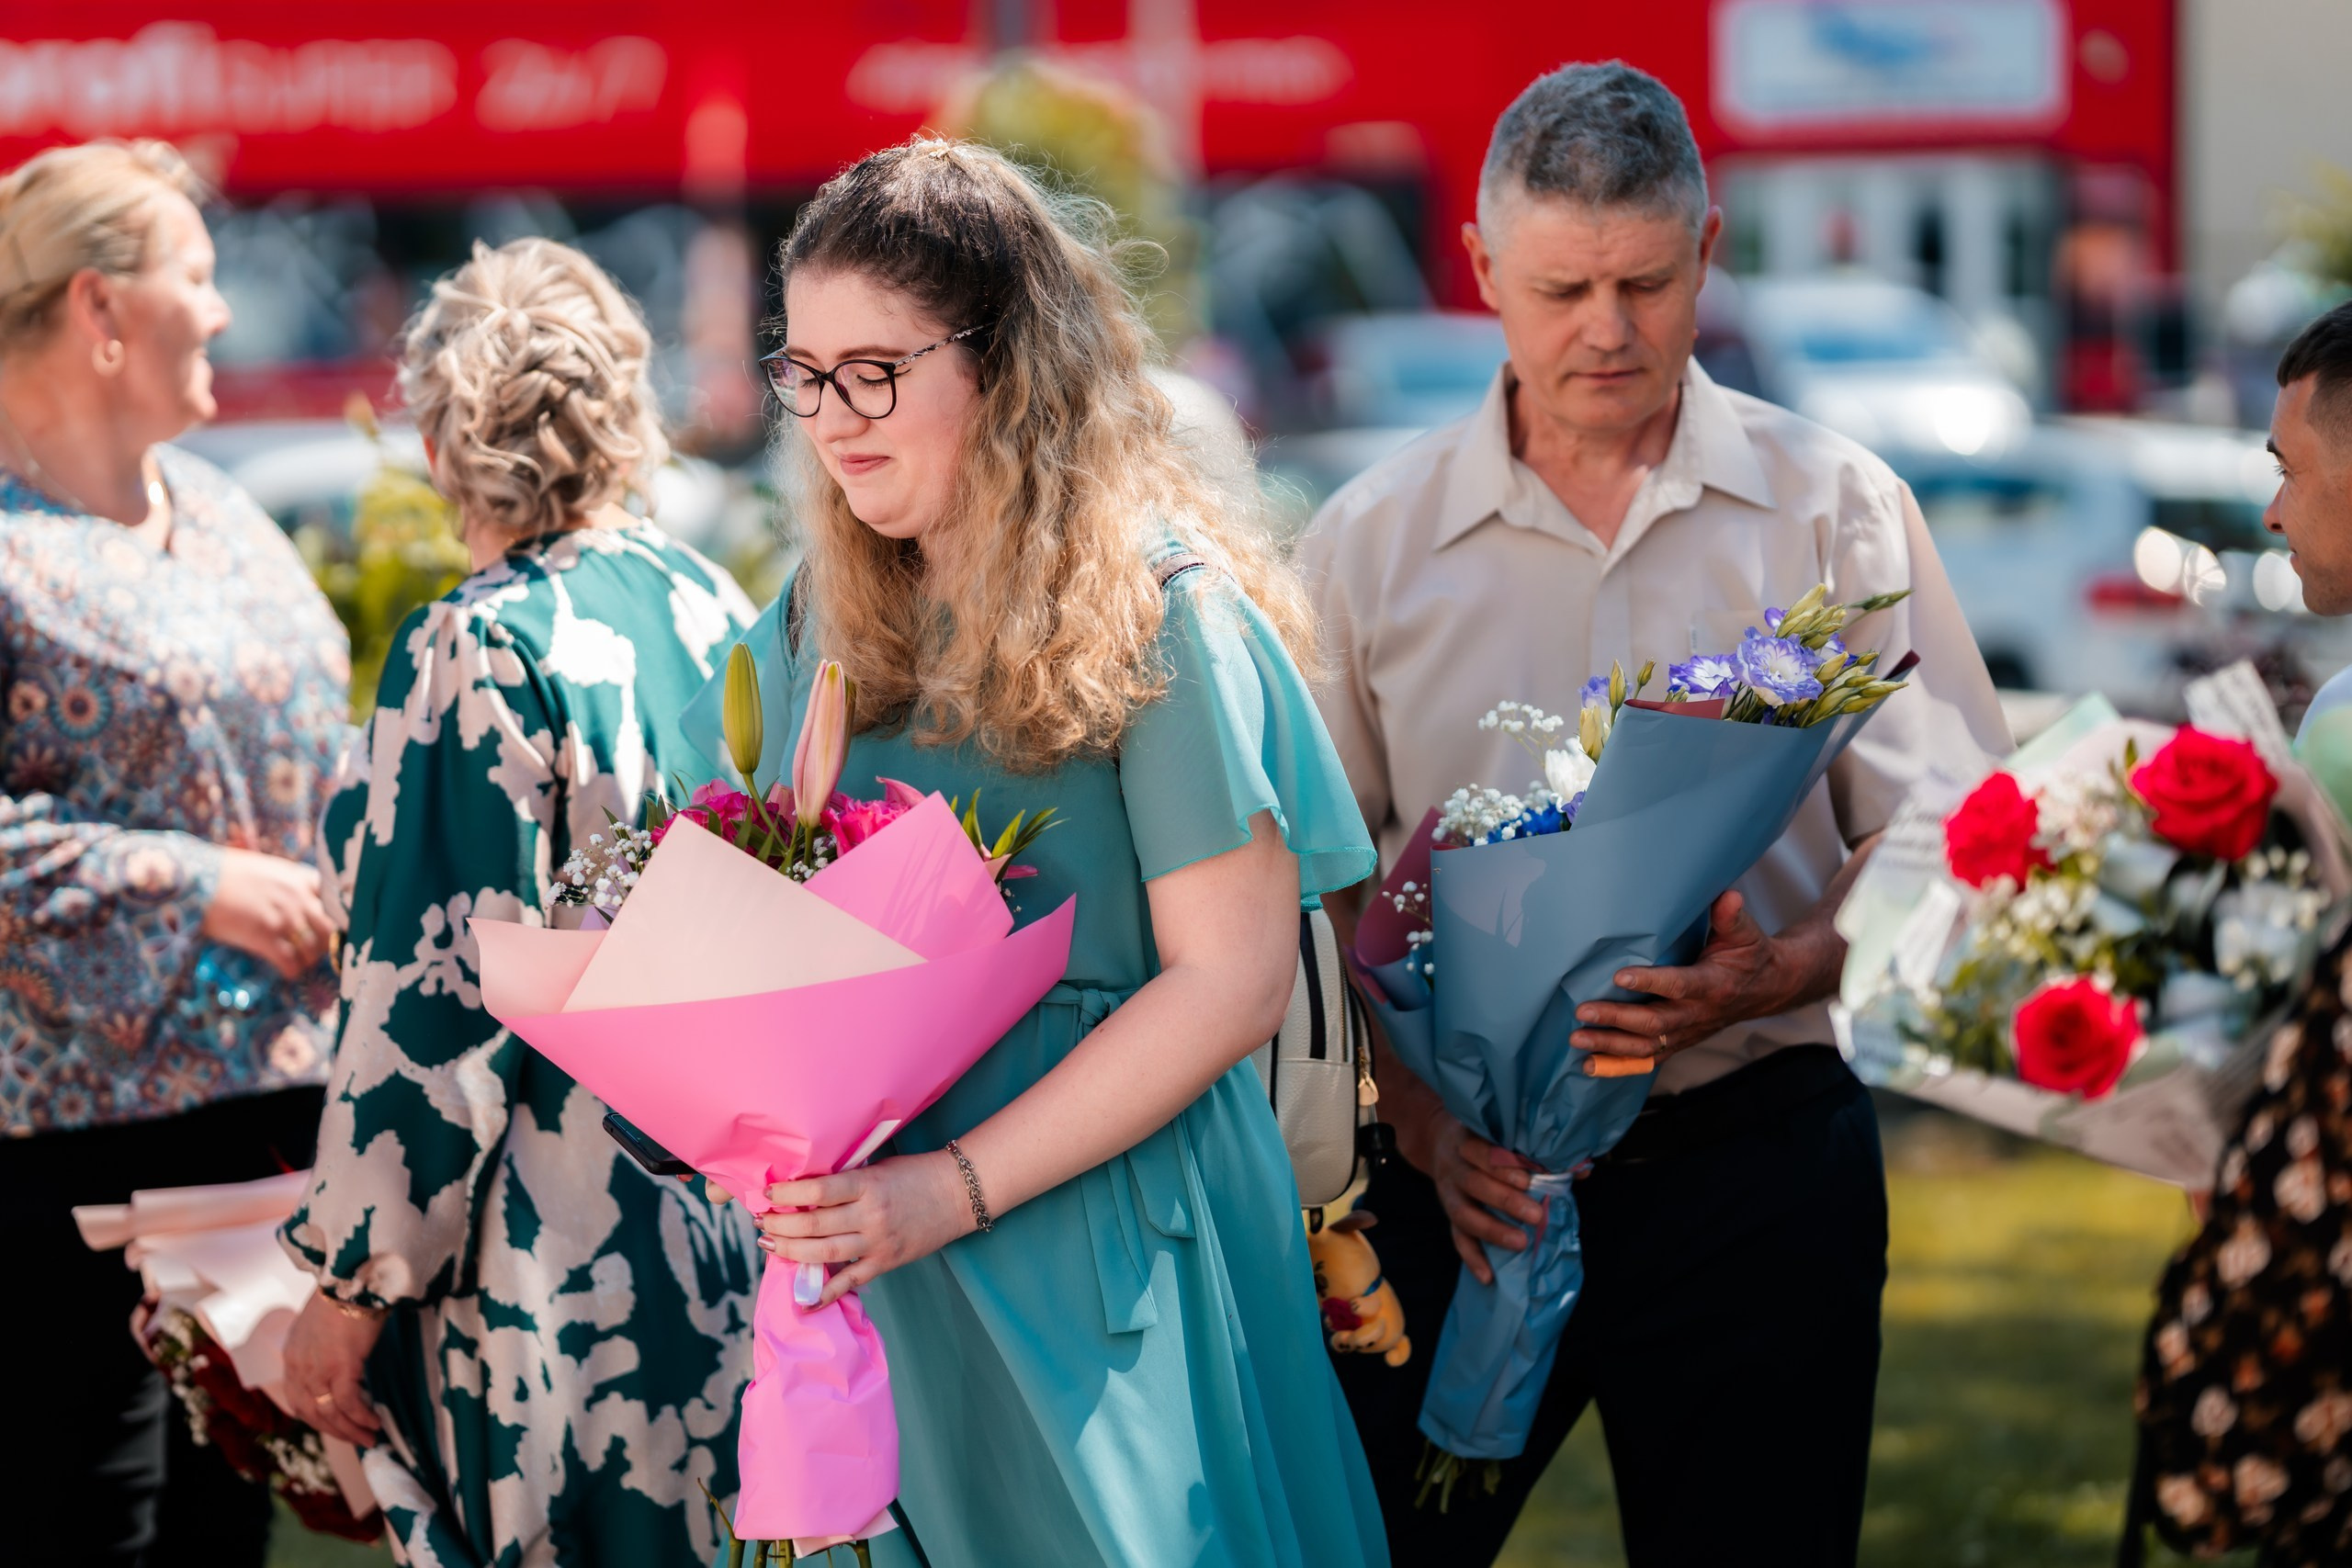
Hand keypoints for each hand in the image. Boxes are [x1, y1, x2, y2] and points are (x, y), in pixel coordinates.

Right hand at [202, 848, 333, 980]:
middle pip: (330, 928)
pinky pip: (291, 962)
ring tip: (299, 961)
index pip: (337, 900)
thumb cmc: (226, 871)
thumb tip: (302, 897)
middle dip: (326, 942)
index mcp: (300, 878)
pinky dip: (292, 970)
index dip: (338, 917)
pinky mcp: (265, 937)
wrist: (195, 879)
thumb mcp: (268, 868)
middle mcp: (298, 897)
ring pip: (314, 949)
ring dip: (309, 959)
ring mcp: (284, 918)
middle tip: (315, 950)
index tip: (335, 928)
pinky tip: (287, 971)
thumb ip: (290, 883)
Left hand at [281, 1292, 385, 1447]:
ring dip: (351, 1430)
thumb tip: (338, 1362)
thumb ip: (320, 1347)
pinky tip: (375, 1421)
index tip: (336, 1426)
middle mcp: (299, 1368)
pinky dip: (361, 1417)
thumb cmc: (343, 1295)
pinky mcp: (341, 1368)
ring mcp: (317, 1370)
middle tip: (357, 1439)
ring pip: (330, 1414)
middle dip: (336, 1431)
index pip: (297, 1400)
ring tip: (370, 1438)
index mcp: (292, 1357)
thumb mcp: (320, 1325)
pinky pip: (349, 1404)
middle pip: (312, 1413)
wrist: (353, 1280)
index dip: (317, 1419)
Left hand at [757, 1151, 973, 1307]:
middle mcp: (871, 1215)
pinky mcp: (887, 1261)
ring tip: (771, 1245)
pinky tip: (803, 1300)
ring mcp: (878, 1242)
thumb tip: (804, 1191)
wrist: (958, 1192)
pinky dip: (825, 1293)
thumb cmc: (916, 1173)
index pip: (818, 1191)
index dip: (787, 1194)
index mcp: (867, 1185)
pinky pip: (850, 1281)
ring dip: (792, 1251)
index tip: (768, 1195)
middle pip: (814, 1225)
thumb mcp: (878, 1168)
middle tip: (761, 1222)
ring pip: (825, 1253)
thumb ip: (846, 1181)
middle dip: (781, 1225)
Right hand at [1426, 1118, 1544, 1286]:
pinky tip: (1488, 1276)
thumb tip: (1582, 1171)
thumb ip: (1541, 1153)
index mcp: (1469, 1139)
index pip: (1480, 1150)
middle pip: (1474, 1182)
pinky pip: (1457, 1238)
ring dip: (1492, 1230)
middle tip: (1536, 1215)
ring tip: (1520, 1243)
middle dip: (1505, 1200)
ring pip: (1462, 1213)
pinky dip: (1472, 1258)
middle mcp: (1454, 1166)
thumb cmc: (1488, 1140)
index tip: (1528, 1180)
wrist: (1442, 1142)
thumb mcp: (1506, 1136)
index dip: (1503, 1166)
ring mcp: (1449, 1192)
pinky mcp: (1449, 1215)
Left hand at [1570, 891, 1801, 1066]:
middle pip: (1654, 1023)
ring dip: (1610, 1045)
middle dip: (1617, 1019)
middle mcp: (1699, 1014)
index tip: (1619, 976)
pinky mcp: (1680, 1042)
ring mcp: (1688, 1032)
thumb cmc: (1749, 956)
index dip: (1650, 982)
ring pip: (1647, 1046)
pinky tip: (1590, 1065)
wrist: (1767, 990)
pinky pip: (1648, 1059)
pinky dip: (1619, 1065)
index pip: (1679, 985)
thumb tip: (1727, 896)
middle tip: (1583, 1011)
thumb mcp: (1746, 934)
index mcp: (1714, 984)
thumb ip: (1731, 917)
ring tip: (1578, 1039)